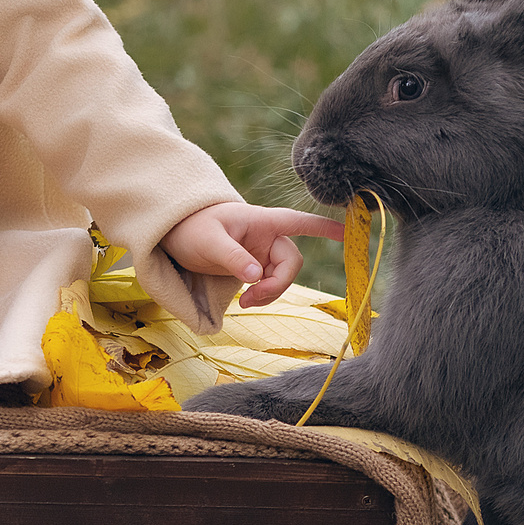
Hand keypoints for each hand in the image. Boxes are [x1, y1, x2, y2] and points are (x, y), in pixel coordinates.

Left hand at [162, 201, 344, 309]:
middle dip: (278, 284)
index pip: (300, 222)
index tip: (348, 232)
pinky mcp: (254, 267)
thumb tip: (256, 276)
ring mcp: (261, 252)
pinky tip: (245, 301)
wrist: (174, 235)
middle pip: (292, 262)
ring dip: (269, 294)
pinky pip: (270, 284)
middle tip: (252, 299)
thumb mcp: (208, 242)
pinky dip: (262, 296)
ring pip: (282, 277)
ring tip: (245, 303)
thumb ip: (232, 257)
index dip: (325, 228)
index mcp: (262, 221)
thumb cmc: (191, 228)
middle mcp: (267, 236)